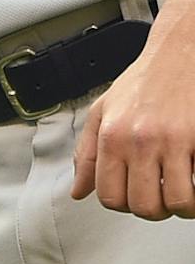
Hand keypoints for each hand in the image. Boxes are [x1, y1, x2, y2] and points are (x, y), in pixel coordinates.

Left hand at [72, 18, 194, 217]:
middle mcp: (140, 140)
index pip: (110, 197)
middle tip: (163, 196)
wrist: (179, 53)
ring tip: (185, 191)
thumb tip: (79, 191)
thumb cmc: (143, 82)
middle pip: (145, 206)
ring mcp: (175, 141)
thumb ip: (87, 154)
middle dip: (156, 210)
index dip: (125, 205)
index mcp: (112, 137)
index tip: (136, 196)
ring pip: (180, 203)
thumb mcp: (102, 112)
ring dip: (185, 206)